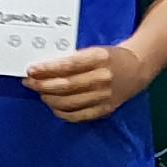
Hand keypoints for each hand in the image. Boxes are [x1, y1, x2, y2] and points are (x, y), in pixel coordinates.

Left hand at [21, 41, 147, 121]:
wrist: (137, 68)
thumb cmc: (111, 57)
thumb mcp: (94, 50)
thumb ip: (72, 58)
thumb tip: (44, 69)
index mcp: (99, 58)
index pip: (67, 66)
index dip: (47, 69)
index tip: (31, 70)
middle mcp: (102, 78)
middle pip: (66, 85)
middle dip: (43, 85)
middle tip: (30, 83)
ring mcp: (104, 96)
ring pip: (69, 102)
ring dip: (50, 98)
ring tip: (40, 93)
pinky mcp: (105, 109)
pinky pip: (79, 115)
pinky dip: (62, 112)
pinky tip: (54, 106)